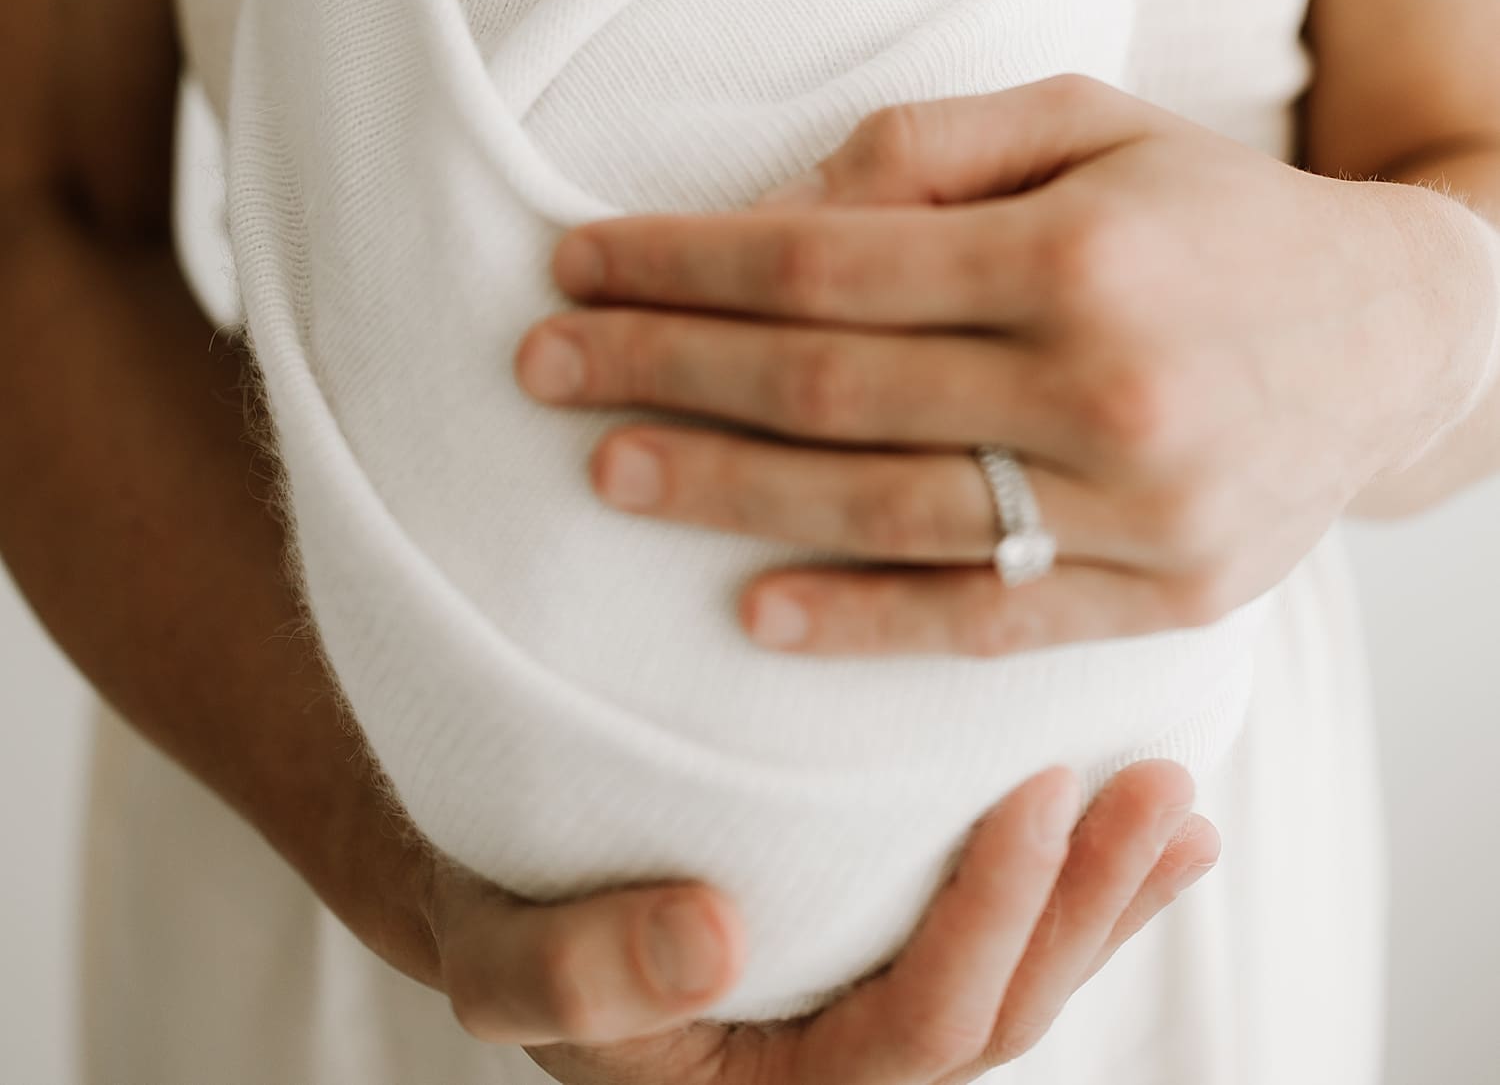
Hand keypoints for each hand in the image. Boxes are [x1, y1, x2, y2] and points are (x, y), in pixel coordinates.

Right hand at [424, 760, 1216, 1080]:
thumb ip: (584, 970)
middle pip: (998, 1013)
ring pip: (1019, 978)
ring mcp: (867, 1004)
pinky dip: (1076, 880)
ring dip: (1104, 893)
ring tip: (1179, 805)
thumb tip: (712, 942)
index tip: (1036, 792)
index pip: (916, 1034)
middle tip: (1157, 792)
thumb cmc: (499, 913)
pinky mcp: (881, 941)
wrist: (494, 874)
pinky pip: (998, 928)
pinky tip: (1151, 833)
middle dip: (1085, 907)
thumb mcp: (499, 952)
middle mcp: (837, 1066)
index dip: (988, 924)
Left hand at [520, 76, 1494, 656]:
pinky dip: (864, 624)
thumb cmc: (1215, 209)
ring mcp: (1139, 510)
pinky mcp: (1165, 598)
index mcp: (1076, 248)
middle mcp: (1106, 383)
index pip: (823, 262)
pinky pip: (986, 623)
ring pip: (886, 513)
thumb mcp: (1091, 121)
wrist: (1400, 333)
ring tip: (606, 474)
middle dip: (663, 373)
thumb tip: (778, 209)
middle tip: (540, 367)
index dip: (682, 264)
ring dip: (726, 497)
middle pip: (828, 388)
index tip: (574, 260)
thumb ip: (932, 147)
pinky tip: (753, 614)